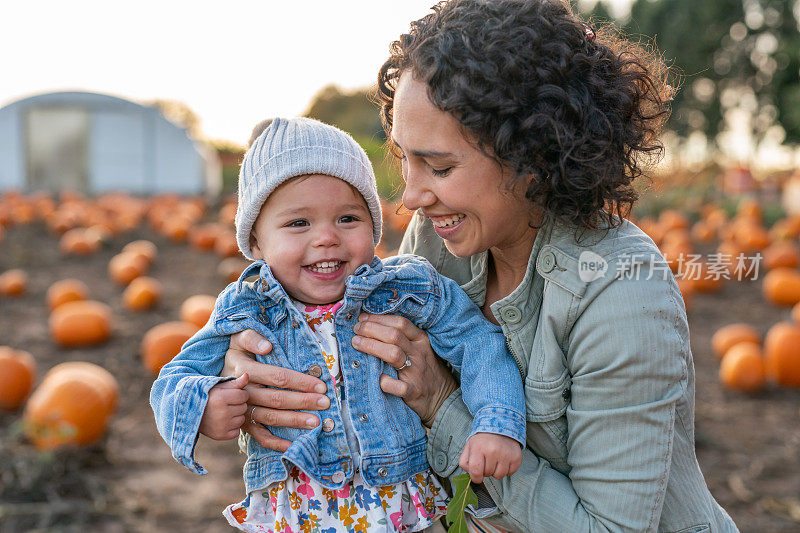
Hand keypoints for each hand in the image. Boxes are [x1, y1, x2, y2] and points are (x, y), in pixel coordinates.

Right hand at [199, 373, 249, 440]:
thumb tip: (247, 375)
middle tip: (225, 404)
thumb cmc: (206, 397)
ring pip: (241, 419)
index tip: (231, 394)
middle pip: (244, 407)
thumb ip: (235, 383)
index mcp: (221, 398)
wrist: (189, 413)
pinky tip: (222, 422)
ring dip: (236, 416)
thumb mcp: (218, 387)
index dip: (239, 394)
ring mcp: (222, 426)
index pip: (244, 395)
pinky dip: (232, 427)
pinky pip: (237, 431)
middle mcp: (222, 413)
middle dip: (237, 404)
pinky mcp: (221, 436)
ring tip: (223, 413)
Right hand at [221, 329, 330, 451]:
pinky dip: (275, 443)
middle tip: (325, 403)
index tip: (320, 385)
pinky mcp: (243, 423)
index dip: (299, 382)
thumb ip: (251, 337)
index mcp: (244, 370)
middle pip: (277, 399)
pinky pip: (259, 436)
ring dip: (293, 421)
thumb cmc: (236, 353)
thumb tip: (267, 346)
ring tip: (315, 423)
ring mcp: (242, 410)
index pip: (277, 377)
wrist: (213, 377)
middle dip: (303, 401)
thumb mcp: (238, 338)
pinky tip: (293, 446)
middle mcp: (243, 392)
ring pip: (270, 417)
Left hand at [351, 313, 457, 426]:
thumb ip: (401, 339)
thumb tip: (370, 325)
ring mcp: (416, 372)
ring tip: (356, 343)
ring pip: (394, 354)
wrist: (442, 398)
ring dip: (372, 347)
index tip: (362, 318)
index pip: (400, 323)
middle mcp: (418, 353)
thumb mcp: (418, 349)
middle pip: (394, 335)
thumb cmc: (424, 370)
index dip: (379, 318)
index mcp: (420, 340)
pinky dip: (385, 381)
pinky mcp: (413, 392)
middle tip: (356, 330)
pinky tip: (376, 378)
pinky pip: (397, 386)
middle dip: (371, 329)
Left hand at [459, 433, 522, 482]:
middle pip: (488, 474)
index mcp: (478, 448)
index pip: (476, 472)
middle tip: (487, 460)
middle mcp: (493, 451)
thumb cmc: (483, 439)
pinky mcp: (516, 457)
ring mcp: (506, 454)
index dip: (475, 478)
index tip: (477, 477)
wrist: (500, 426)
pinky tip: (503, 460)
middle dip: (486, 470)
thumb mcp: (469, 446)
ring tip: (495, 460)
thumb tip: (471, 474)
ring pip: (499, 476)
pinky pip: (510, 473)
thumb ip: (465, 462)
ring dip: (496, 471)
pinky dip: (507, 469)